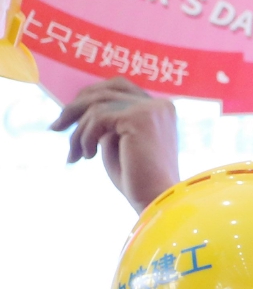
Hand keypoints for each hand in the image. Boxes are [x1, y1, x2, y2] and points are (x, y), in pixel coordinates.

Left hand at [51, 78, 178, 211]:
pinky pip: (98, 118)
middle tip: (56, 128)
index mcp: (159, 110)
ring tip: (77, 154)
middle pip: (104, 91)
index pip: (118, 87)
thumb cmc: (138, 179)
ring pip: (97, 105)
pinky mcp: (139, 117)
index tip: (68, 119)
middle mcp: (159, 105)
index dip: (90, 98)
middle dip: (75, 108)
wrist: (156, 200)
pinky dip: (86, 137)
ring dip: (80, 131)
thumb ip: (108, 121)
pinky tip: (89, 156)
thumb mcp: (119, 142)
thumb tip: (76, 106)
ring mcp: (151, 109)